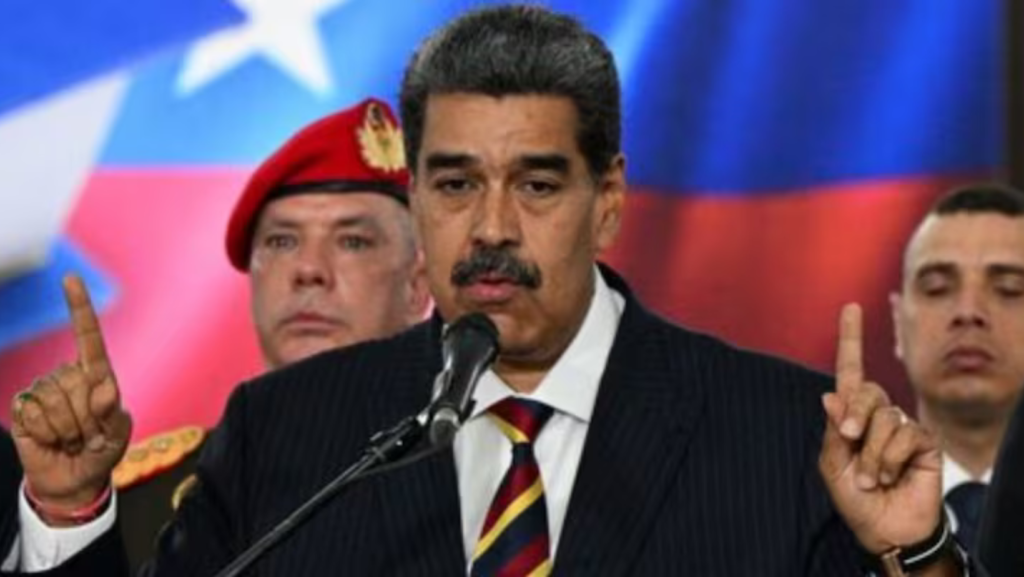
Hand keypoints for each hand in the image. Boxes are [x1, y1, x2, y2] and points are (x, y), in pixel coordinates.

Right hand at [10, 275, 131, 524]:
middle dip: (86, 417)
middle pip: (74, 383)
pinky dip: (46, 433)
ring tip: (72, 439)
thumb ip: (114, 415)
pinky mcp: (23, 408)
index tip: (70, 278)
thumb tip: (104, 391)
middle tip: (89, 434)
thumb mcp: (118, 436)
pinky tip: (52, 440)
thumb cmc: (102, 452)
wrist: (73, 479)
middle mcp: (68, 376)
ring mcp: (43, 391)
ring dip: (67, 428)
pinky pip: (34, 414)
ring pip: (54, 400)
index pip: (88, 337)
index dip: (79, 308)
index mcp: (97, 376)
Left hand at [818, 304, 942, 553]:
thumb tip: (830, 396)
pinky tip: (891, 476)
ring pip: (884, 418)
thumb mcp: (833, 465)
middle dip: (855, 416)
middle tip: (848, 439)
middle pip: (866, 391)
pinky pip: (905, 435)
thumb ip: (833, 431)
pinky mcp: (925, 441)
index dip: (850, 338)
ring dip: (871, 453)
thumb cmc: (855, 499)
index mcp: (851, 415)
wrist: (885, 528)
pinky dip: (891, 458)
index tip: (850, 307)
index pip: (851, 371)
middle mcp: (878, 415)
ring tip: (872, 478)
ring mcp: (903, 426)